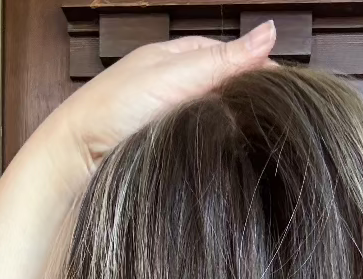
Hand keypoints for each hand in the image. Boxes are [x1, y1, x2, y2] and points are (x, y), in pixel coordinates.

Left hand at [51, 21, 276, 179]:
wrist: (76, 157)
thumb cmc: (116, 109)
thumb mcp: (177, 76)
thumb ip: (224, 60)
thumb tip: (270, 32)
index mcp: (176, 57)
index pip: (229, 56)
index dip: (258, 71)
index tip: (286, 91)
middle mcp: (172, 85)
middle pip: (222, 88)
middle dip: (247, 101)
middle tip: (279, 122)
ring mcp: (166, 118)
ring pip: (211, 119)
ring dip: (232, 129)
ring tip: (261, 143)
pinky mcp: (161, 149)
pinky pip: (197, 145)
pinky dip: (214, 150)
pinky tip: (226, 161)